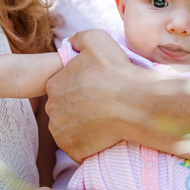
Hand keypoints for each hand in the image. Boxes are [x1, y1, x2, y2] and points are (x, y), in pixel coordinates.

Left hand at [44, 30, 142, 160]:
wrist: (137, 103)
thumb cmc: (117, 71)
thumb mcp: (97, 39)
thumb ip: (78, 38)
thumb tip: (71, 43)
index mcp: (54, 84)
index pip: (61, 85)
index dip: (78, 86)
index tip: (95, 87)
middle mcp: (52, 110)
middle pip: (63, 108)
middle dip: (78, 107)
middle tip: (100, 104)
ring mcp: (61, 132)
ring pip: (68, 128)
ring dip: (81, 125)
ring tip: (102, 119)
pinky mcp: (74, 150)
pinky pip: (78, 147)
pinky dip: (88, 143)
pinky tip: (102, 134)